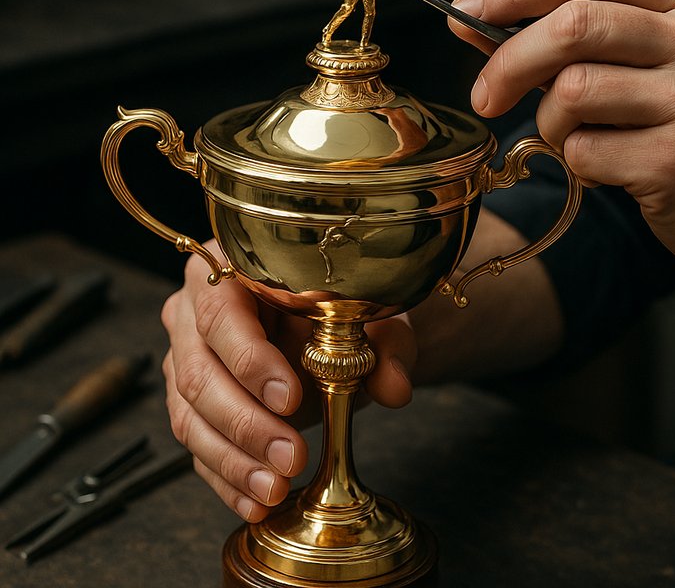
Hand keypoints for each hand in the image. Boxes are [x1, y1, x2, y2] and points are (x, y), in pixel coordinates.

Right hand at [161, 241, 415, 521]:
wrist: (336, 327)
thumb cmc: (343, 311)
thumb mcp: (371, 317)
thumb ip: (385, 347)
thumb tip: (395, 387)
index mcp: (226, 268)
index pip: (222, 314)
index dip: (251, 360)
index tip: (290, 398)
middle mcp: (191, 311)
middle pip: (199, 372)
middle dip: (247, 423)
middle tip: (292, 455)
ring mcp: (184, 359)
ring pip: (191, 416)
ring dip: (235, 459)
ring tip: (277, 486)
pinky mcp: (190, 404)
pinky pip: (197, 447)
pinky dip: (228, 478)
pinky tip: (257, 501)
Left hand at [449, 0, 674, 319]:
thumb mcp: (657, 60)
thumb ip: (581, 37)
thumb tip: (479, 24)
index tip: (466, 12)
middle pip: (572, 25)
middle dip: (508, 62)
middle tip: (484, 95)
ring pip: (570, 92)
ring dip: (551, 123)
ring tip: (579, 137)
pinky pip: (582, 151)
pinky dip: (576, 163)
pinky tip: (609, 167)